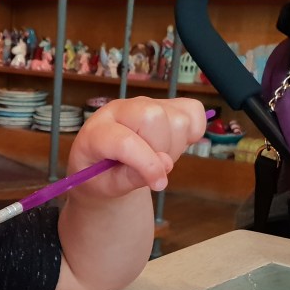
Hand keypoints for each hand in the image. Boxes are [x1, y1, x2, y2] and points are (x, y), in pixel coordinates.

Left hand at [67, 96, 204, 198]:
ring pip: (177, 118)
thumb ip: (131, 178)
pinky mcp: (167, 103)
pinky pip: (193, 111)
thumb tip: (164, 164)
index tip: (157, 184)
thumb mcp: (108, 186)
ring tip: (158, 156)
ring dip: (174, 146)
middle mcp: (121, 109)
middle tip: (152, 166)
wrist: (104, 164)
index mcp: (96, 131)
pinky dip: (192, 132)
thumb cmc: (101, 175)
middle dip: (160, 149)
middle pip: (154, 117)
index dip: (146, 165)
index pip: (125, 141)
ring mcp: (145, 103)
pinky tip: (173, 143)